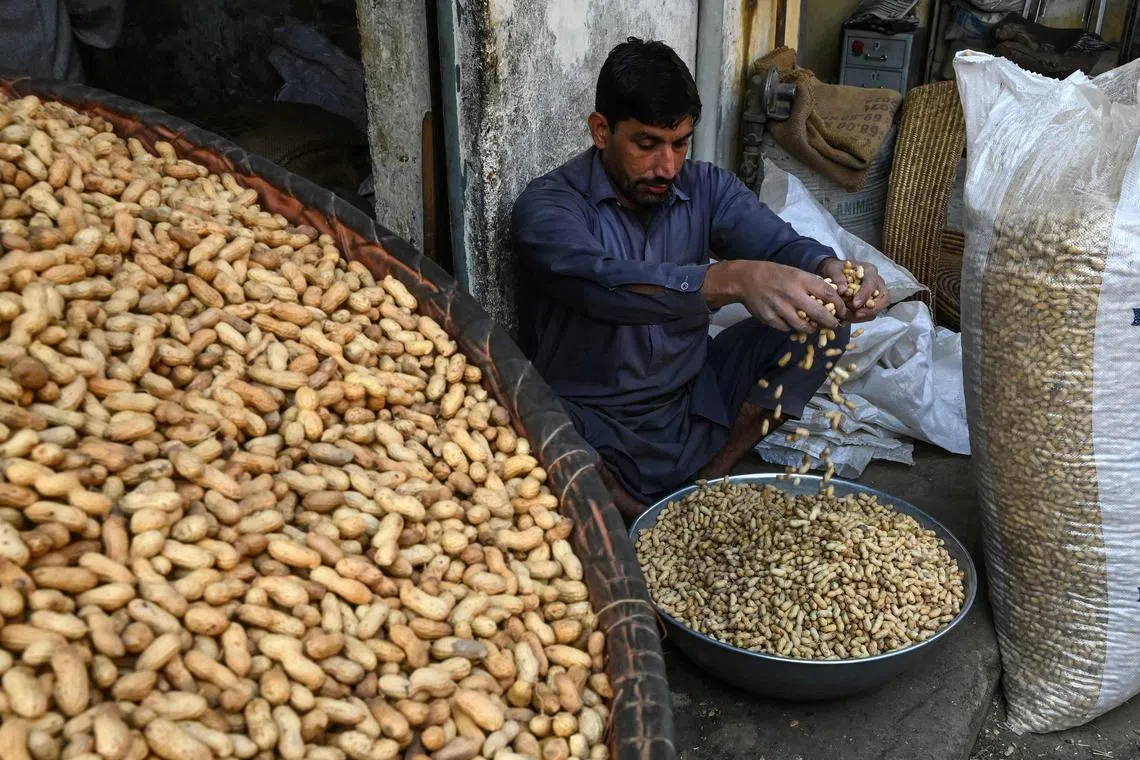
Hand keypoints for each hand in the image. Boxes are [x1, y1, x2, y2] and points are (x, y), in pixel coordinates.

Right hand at [706, 260, 846, 332]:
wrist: (746, 280)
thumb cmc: (774, 275)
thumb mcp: (795, 272)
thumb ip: (811, 284)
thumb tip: (831, 296)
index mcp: (802, 280)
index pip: (829, 295)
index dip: (839, 306)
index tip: (842, 311)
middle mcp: (793, 295)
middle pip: (820, 315)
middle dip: (830, 323)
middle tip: (833, 325)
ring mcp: (781, 308)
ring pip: (804, 327)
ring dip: (812, 329)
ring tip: (813, 327)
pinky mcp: (771, 319)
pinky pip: (787, 329)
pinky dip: (792, 328)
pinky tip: (792, 323)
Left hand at [817, 258, 889, 322]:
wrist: (835, 272)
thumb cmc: (836, 269)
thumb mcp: (833, 269)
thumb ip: (838, 278)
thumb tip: (843, 291)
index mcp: (869, 271)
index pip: (872, 283)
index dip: (865, 295)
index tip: (854, 304)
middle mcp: (877, 281)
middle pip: (884, 297)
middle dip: (871, 309)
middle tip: (857, 315)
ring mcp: (876, 293)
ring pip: (879, 307)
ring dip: (865, 315)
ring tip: (849, 317)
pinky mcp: (872, 302)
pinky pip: (872, 313)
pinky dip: (862, 318)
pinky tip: (850, 317)